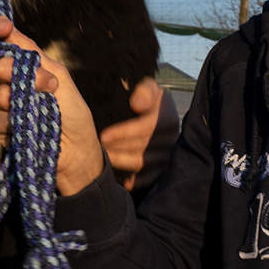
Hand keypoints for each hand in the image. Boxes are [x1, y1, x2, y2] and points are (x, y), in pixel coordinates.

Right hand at [0, 17, 103, 194]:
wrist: (76, 150)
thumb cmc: (72, 111)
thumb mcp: (60, 77)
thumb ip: (34, 55)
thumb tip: (9, 32)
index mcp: (25, 65)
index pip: (2, 42)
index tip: (0, 27)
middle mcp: (10, 81)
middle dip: (14, 70)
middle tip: (43, 83)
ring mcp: (3, 104)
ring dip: (18, 100)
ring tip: (40, 109)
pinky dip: (13, 121)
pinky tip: (28, 127)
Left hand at [99, 77, 180, 195]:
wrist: (154, 112)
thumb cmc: (144, 97)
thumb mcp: (146, 87)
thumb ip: (143, 91)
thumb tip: (137, 105)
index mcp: (167, 117)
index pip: (147, 127)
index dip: (124, 132)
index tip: (103, 136)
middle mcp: (171, 138)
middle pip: (144, 148)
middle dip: (119, 150)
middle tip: (98, 151)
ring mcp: (168, 155)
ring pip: (143, 164)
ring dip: (122, 163)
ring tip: (103, 161)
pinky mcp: (163, 168)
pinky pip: (149, 178)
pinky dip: (134, 181)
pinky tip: (119, 180)